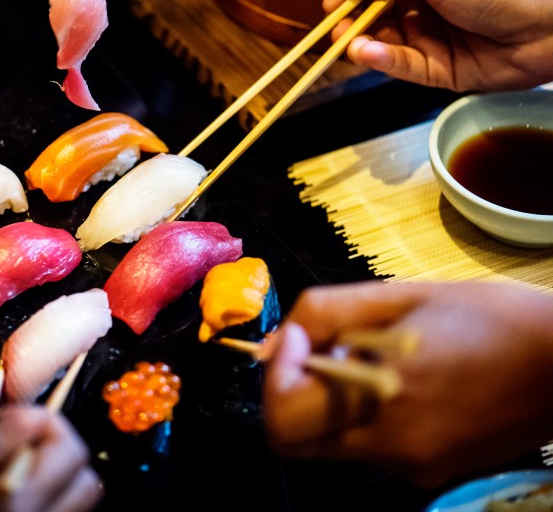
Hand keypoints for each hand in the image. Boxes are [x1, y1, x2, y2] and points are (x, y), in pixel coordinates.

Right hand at [0, 405, 102, 511]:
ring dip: (53, 476)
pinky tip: (7, 491)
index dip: (46, 419)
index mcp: (7, 504)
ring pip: (76, 504)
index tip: (13, 416)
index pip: (68, 451)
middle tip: (19, 437)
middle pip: (86, 480)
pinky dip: (42, 499)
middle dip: (58, 447)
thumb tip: (32, 416)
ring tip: (12, 465)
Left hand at [262, 281, 552, 486]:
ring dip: (328, 399)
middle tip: (321, 347)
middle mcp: (391, 448)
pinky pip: (369, 446)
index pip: (284, 419)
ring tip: (374, 354)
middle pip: (297, 439)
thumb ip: (327, 314)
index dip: (276, 375)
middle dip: (291, 391)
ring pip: (330, 441)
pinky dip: (361, 413)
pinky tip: (400, 378)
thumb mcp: (402, 295)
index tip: (301, 336)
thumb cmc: (490, 318)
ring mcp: (411, 467)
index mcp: (383, 398)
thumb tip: (277, 343)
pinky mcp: (430, 471)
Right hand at [321, 0, 552, 91]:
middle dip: (349, 14)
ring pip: (379, 39)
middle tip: (336, 21)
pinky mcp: (434, 69)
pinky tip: (365, 53)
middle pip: (369, 7)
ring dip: (360, 39)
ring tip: (348, 40)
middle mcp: (420, 1)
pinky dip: (380, 60)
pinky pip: (399, 65)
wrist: (550, 31)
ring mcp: (426, 35)